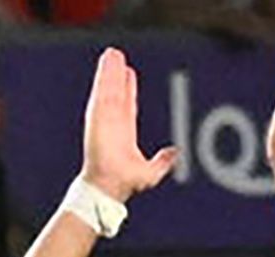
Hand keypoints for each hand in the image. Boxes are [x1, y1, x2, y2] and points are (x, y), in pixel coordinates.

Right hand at [79, 45, 178, 202]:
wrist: (109, 184)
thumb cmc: (125, 184)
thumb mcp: (150, 174)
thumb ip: (162, 163)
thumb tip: (174, 153)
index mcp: (124, 132)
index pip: (126, 105)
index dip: (128, 89)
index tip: (129, 74)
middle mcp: (113, 122)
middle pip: (115, 92)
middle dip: (116, 75)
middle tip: (116, 57)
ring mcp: (105, 116)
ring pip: (108, 88)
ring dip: (109, 71)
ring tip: (111, 53)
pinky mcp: (100, 113)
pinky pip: (102, 90)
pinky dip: (105, 75)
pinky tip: (108, 61)